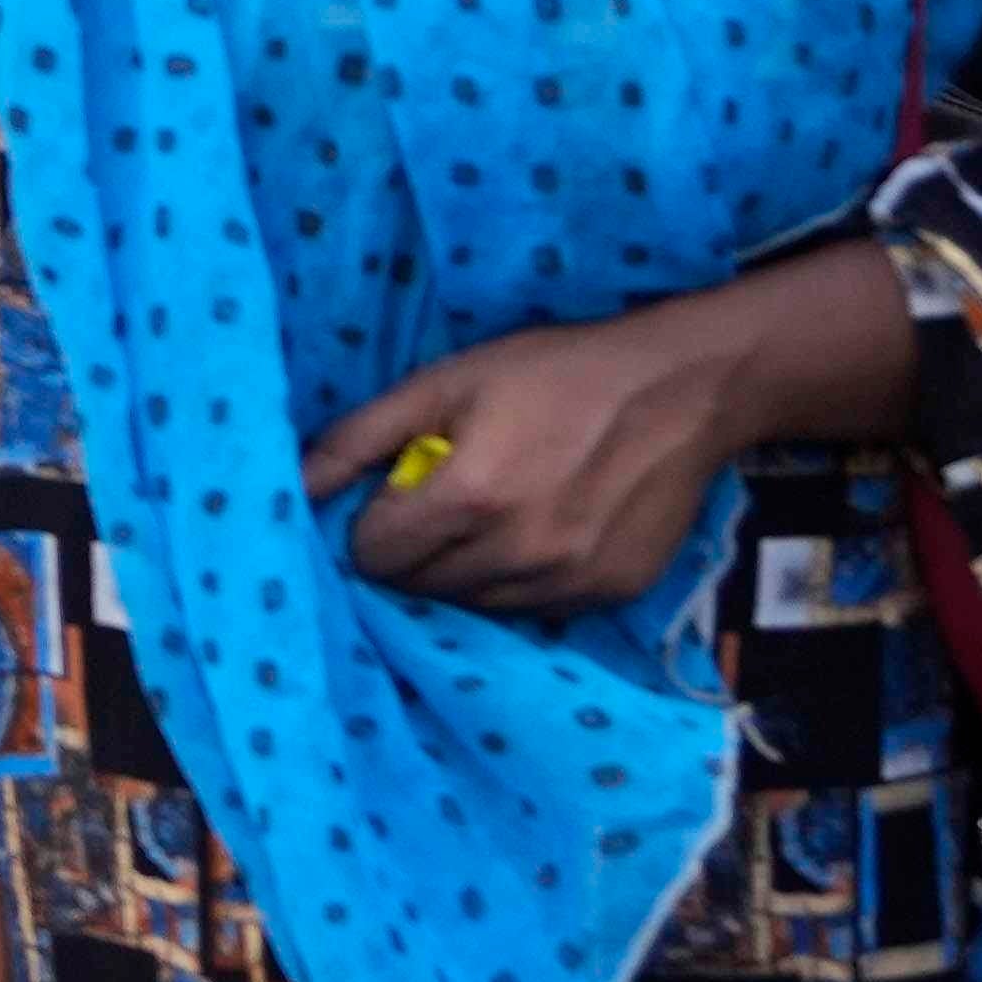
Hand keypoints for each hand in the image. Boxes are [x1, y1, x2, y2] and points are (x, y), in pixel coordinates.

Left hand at [305, 286, 794, 619]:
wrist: (689, 386)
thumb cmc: (557, 372)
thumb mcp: (447, 381)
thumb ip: (360, 438)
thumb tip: (292, 486)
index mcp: (471, 495)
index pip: (373, 555)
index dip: (373, 526)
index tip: (397, 498)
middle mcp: (518, 550)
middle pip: (417, 586)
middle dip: (414, 549)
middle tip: (448, 502)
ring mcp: (567, 580)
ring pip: (471, 604)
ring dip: (463, 569)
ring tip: (495, 513)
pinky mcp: (608, 593)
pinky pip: (531, 608)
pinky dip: (519, 580)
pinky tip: (541, 530)